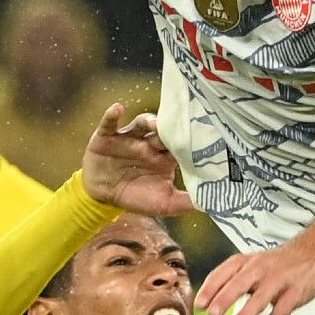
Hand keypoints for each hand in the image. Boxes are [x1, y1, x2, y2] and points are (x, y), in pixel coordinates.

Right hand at [81, 103, 195, 215]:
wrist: (102, 195)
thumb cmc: (136, 197)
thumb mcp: (164, 204)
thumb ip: (185, 202)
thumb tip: (211, 205)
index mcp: (165, 157)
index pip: (181, 145)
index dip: (190, 141)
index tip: (204, 137)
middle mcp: (150, 143)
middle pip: (164, 132)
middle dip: (171, 128)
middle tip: (182, 126)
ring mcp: (130, 137)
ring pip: (141, 124)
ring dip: (147, 120)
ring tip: (153, 122)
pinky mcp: (108, 136)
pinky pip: (110, 123)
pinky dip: (112, 115)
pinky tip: (117, 108)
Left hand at [196, 240, 314, 314]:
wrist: (311, 254)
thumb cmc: (275, 264)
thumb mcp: (251, 264)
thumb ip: (230, 280)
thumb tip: (207, 302)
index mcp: (245, 262)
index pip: (223, 272)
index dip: (210, 288)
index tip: (199, 304)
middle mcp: (260, 268)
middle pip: (240, 283)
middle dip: (225, 298)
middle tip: (213, 313)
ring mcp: (278, 280)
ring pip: (261, 298)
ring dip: (246, 313)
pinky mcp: (294, 294)